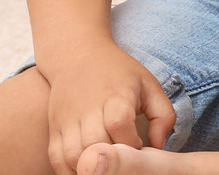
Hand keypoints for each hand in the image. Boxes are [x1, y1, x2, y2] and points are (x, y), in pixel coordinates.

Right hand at [39, 44, 174, 174]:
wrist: (77, 55)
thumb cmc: (118, 73)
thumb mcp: (149, 85)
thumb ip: (164, 116)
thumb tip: (159, 147)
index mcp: (114, 97)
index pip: (121, 128)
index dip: (133, 146)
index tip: (140, 147)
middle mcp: (87, 110)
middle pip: (96, 145)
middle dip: (113, 161)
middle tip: (124, 162)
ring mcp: (67, 120)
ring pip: (74, 156)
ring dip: (91, 169)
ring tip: (107, 168)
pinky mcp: (55, 128)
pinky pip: (57, 158)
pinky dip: (69, 171)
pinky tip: (87, 170)